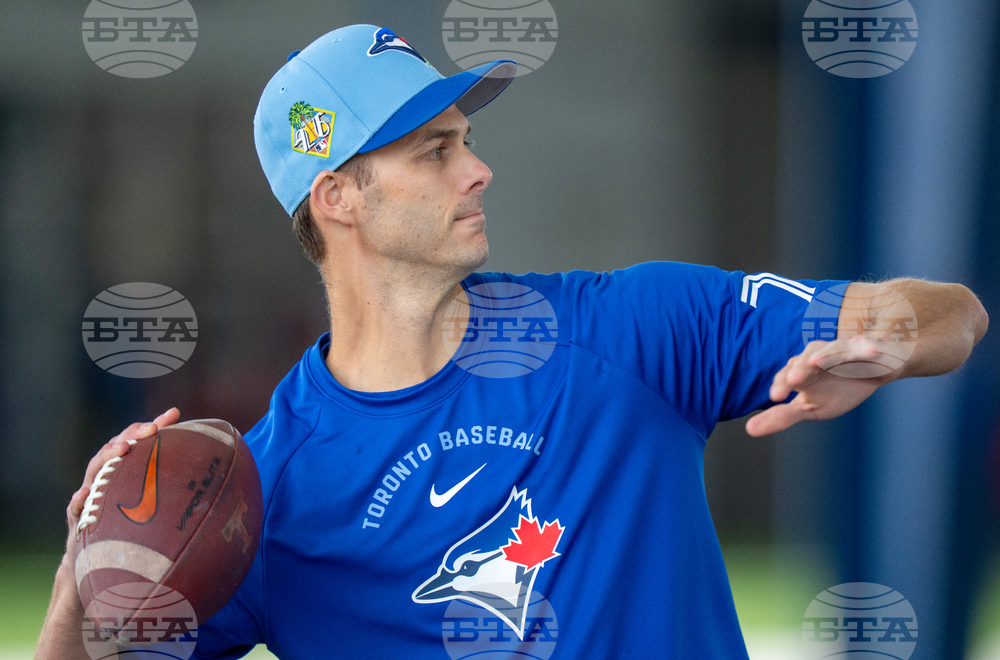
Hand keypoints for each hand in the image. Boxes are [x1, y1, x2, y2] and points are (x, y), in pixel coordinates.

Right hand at [65, 408, 180, 549]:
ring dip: (107, 456)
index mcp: (122, 466)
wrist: (95, 556)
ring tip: (123, 449)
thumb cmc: (127, 520)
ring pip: (95, 469)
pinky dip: (79, 499)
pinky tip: (85, 493)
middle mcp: (104, 474)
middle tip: (152, 429)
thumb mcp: (149, 498)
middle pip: (115, 447)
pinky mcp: (78, 516)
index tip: (174, 414)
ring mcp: (90, 493)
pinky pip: (74, 507)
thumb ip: (170, 480)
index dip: (153, 425)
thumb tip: (212, 464)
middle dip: (132, 435)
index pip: (136, 438)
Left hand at [745, 337, 887, 436]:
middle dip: (800, 367)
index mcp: (804, 371)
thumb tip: (749, 429)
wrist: (877, 370)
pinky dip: (867, 348)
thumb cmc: (839, 388)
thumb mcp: (811, 408)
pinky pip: (868, 347)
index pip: (788, 375)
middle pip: (806, 359)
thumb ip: (783, 416)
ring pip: (832, 349)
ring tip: (817, 362)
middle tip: (793, 379)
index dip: (782, 383)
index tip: (775, 397)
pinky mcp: (868, 348)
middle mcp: (820, 356)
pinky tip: (868, 350)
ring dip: (825, 354)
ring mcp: (845, 350)